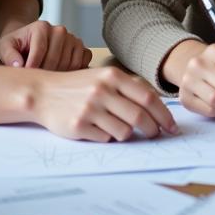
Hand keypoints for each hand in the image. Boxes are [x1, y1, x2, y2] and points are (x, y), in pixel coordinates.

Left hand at [0, 20, 91, 71]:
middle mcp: (60, 30)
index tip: (27, 76)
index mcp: (41, 27)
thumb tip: (18, 65)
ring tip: (46, 76)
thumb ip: (9, 55)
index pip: (40, 50)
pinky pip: (83, 61)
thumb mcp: (6, 46)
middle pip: (55, 58)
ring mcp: (72, 38)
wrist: (29, 39)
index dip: (33, 66)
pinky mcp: (80, 46)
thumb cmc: (18, 44)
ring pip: (69, 62)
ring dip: (59, 74)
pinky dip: (75, 70)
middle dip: (44, 72)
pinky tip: (62, 73)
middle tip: (36, 80)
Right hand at [30, 67, 177, 141]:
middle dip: (152, 130)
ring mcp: (90, 108)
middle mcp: (102, 91)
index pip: (149, 99)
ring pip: (124, 131)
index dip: (164, 116)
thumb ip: (129, 88)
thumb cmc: (78, 87)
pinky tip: (98, 128)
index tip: (172, 127)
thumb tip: (159, 108)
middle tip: (155, 135)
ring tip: (117, 127)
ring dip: (127, 134)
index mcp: (113, 77)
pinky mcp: (78, 125)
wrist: (43, 93)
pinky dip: (108, 137)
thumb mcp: (104, 78)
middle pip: (140, 117)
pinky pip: (106, 138)